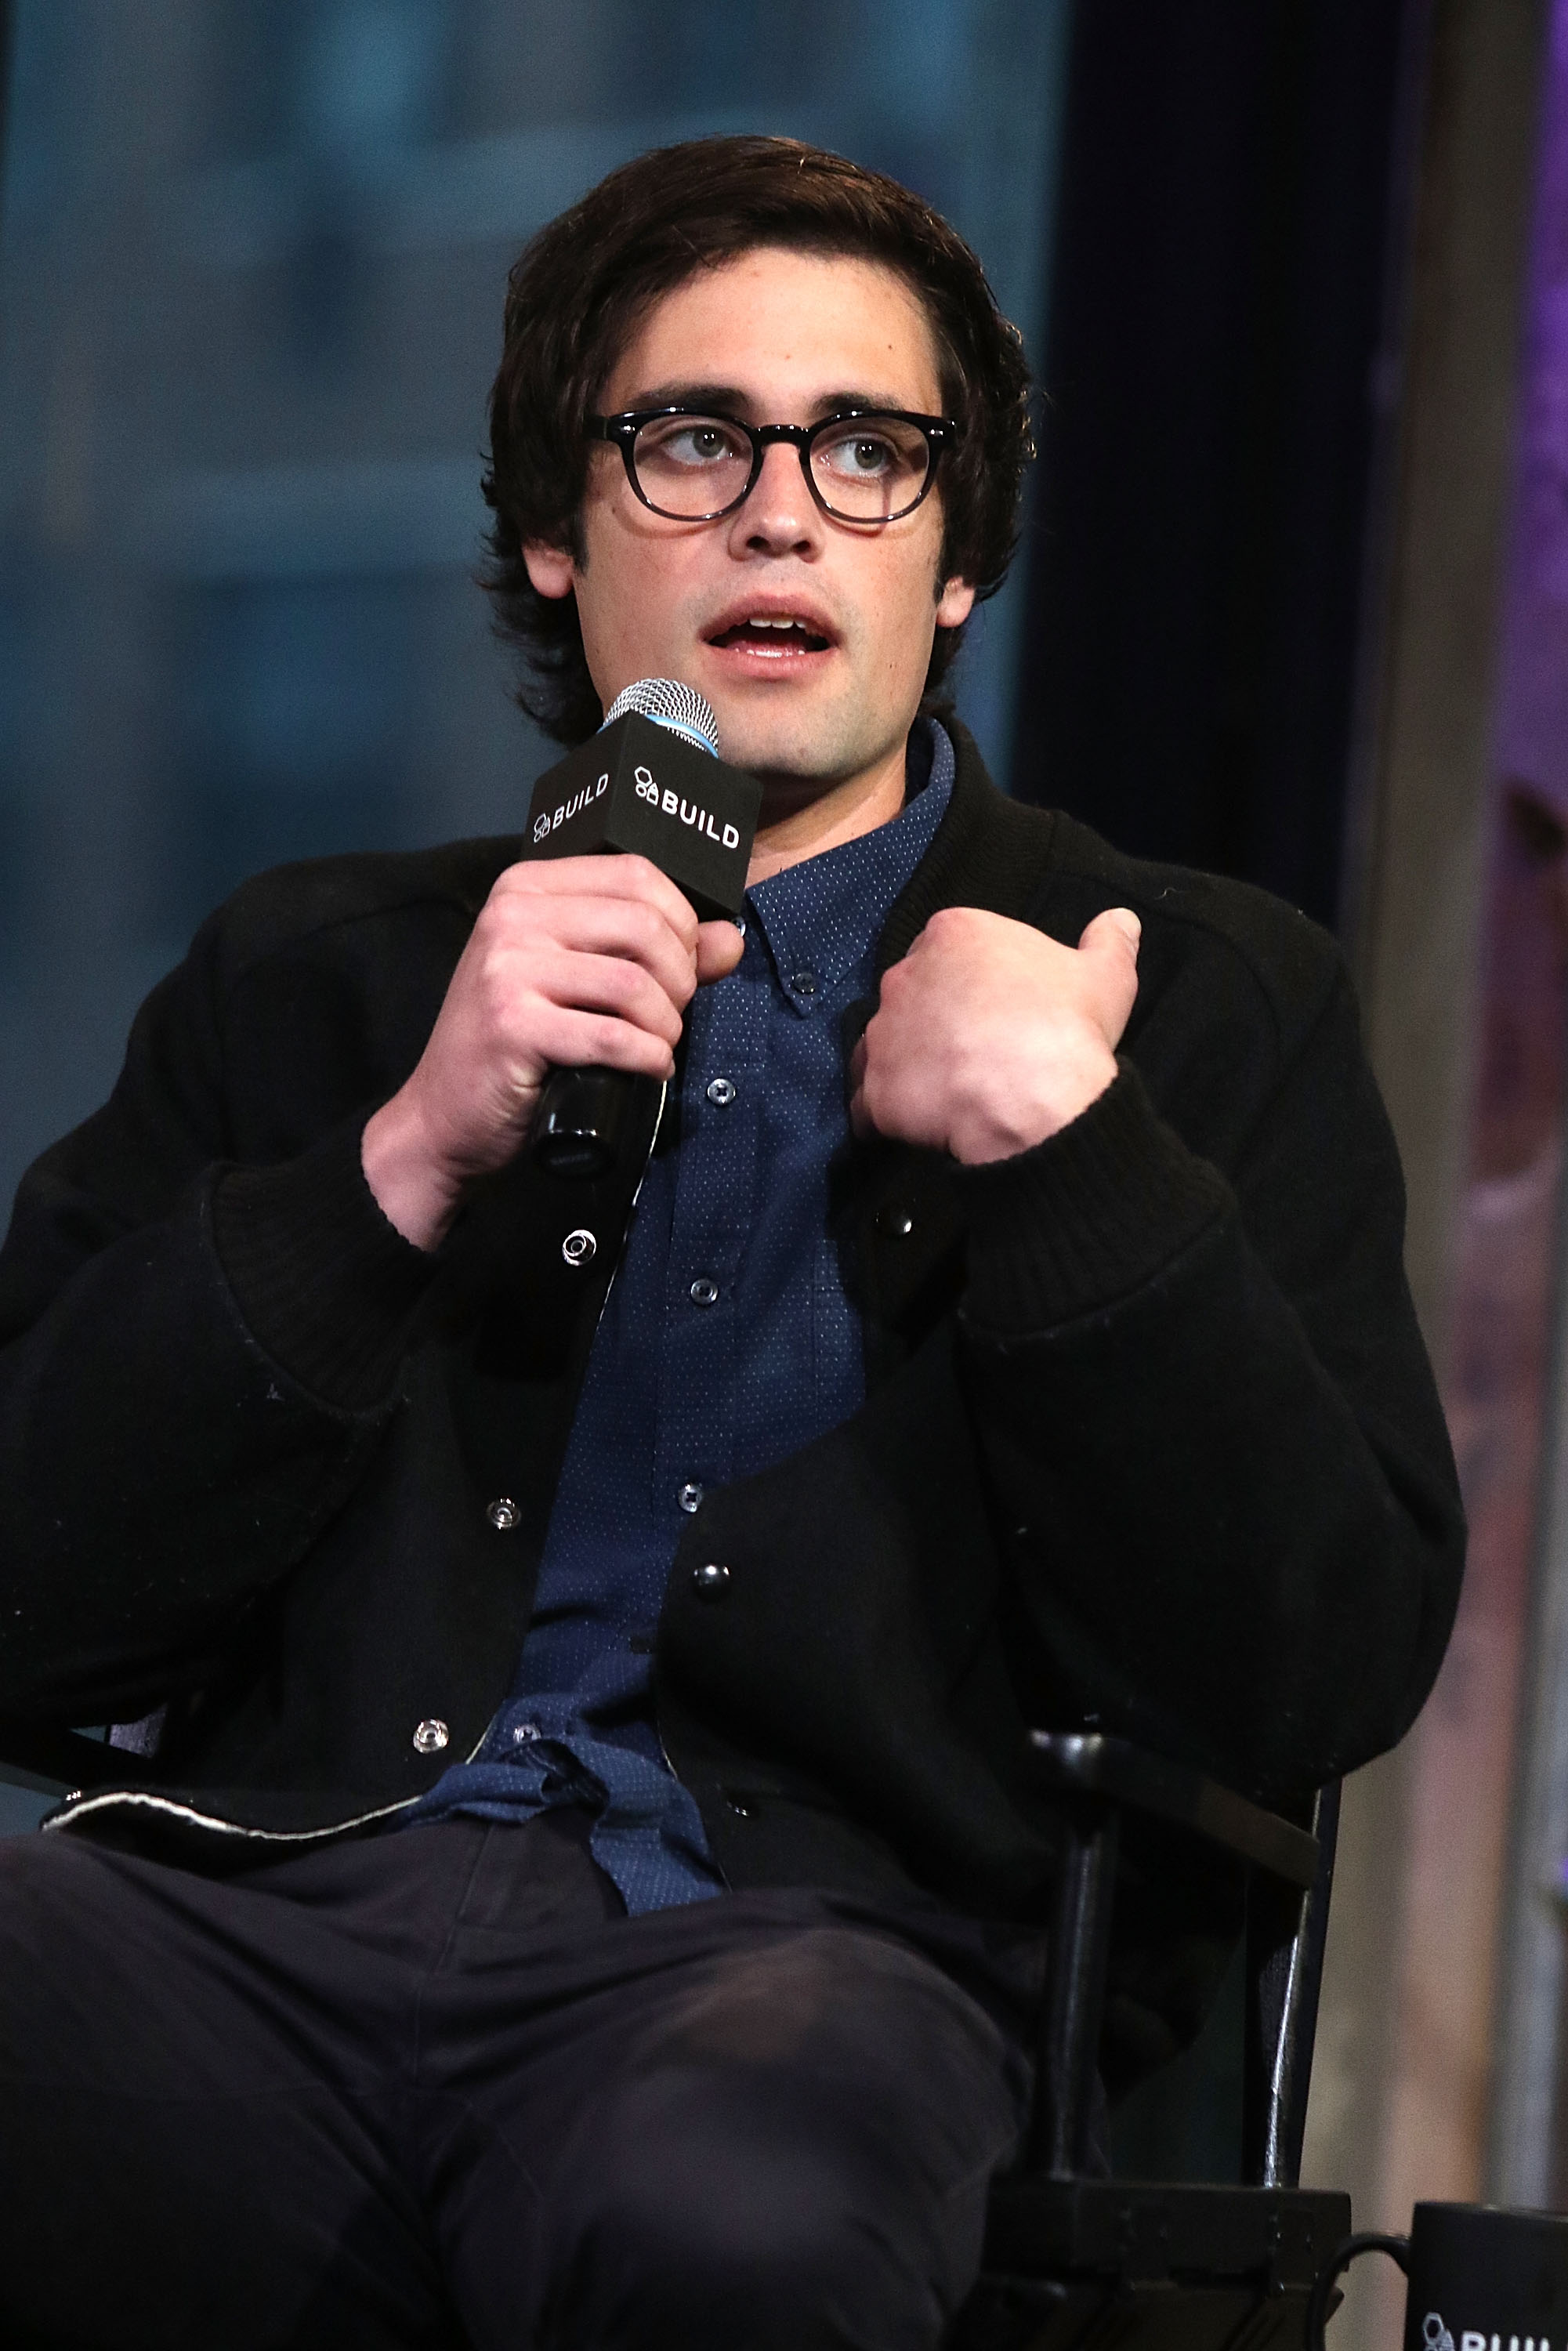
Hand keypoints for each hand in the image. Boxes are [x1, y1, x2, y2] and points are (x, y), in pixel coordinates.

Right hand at [362, 855, 743, 1248]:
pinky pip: (614, 1036)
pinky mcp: (512, 1025)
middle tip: (671, 1015)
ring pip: (635, 983)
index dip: (683, 922)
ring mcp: (506, 969)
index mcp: (526, 888)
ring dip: (666, 1025)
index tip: (684, 967)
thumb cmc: (518, 1046)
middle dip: (681, 978)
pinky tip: (648, 1068)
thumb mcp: (581, 983)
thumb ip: (658, 954)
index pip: (637, 874)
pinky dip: (648, 1058)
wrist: (445, 1116)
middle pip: (644, 925)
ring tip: (656, 1045)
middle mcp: (511, 916)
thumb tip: (729, 940)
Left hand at [849, 905, 1140, 1163]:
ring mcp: (883, 1033)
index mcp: (954, 934)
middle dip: (934, 1020)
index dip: (971, 983)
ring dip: (905, 1063)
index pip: (948, 950)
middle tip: (973, 1052)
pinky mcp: (874, 1089)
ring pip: (884, 1044)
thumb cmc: (1067, 1027)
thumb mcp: (1106, 976)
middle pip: (912, 995)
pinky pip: (868, 1103)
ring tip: (945, 1091)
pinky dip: (885, 1113)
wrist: (1034, 1098)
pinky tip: (916, 1125)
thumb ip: (1109, 942)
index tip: (995, 1009)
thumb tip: (1121, 921)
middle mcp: (905, 975)